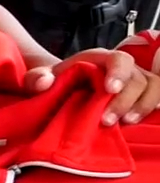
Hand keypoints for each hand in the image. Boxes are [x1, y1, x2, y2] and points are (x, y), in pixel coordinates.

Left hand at [23, 48, 159, 125]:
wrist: (67, 89)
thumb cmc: (58, 82)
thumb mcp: (41, 77)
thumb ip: (36, 77)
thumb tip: (44, 82)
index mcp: (100, 59)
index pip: (119, 59)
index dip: (118, 73)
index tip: (110, 89)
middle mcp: (122, 69)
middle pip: (138, 79)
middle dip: (125, 100)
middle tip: (108, 120)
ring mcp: (135, 82)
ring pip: (153, 88)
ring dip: (143, 106)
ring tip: (126, 123)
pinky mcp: (141, 97)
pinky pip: (156, 99)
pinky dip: (150, 109)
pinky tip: (137, 122)